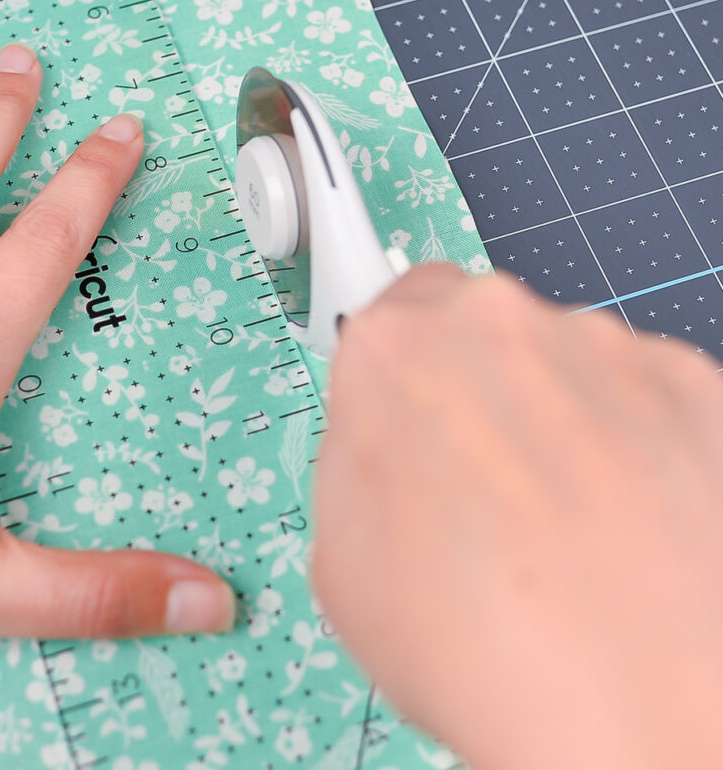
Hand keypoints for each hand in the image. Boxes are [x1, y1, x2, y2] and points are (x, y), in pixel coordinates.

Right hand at [311, 265, 722, 769]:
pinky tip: (627, 533)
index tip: (415, 414)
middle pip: (483, 339)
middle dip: (480, 400)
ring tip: (566, 536)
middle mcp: (502, 327)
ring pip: (570, 370)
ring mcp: (610, 352)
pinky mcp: (700, 390)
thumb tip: (388, 451)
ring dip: (562, 428)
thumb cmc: (480, 646)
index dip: (402, 379)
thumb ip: (358, 462)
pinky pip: (650, 404)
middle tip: (483, 497)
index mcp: (394, 353)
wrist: (634, 712)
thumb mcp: (339, 559)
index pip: (391, 315)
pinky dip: (640, 453)